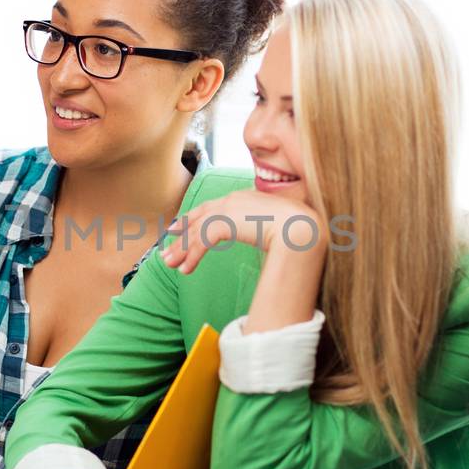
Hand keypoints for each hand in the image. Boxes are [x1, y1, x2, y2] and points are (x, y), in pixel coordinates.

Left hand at [162, 191, 325, 275]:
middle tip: (167, 249)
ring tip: (169, 264)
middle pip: (200, 217)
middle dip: (182, 234)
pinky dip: (192, 255)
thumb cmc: (298, 228)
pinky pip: (202, 240)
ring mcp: (229, 208)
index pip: (212, 207)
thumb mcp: (277, 224)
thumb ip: (266, 228)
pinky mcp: (226, 221)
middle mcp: (234, 199)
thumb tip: (269, 240)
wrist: (302, 225)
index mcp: (244, 198)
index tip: (179, 226)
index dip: (194, 217)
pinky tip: (186, 270)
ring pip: (197, 230)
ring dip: (182, 249)